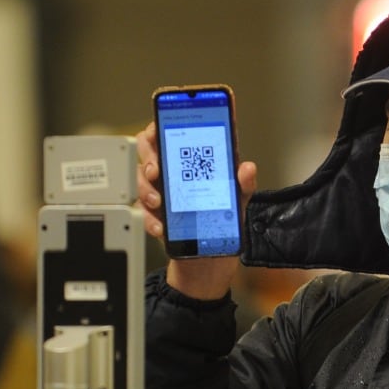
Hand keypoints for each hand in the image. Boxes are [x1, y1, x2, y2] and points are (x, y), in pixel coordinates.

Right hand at [136, 122, 257, 299]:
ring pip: (141, 181)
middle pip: (149, 153)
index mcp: (193, 165)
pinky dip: (151, 219)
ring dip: (147, 189)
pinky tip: (162, 226)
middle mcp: (174, 175)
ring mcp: (162, 195)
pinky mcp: (156, 216)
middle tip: (156, 169)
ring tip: (159, 200)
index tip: (160, 127)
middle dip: (149, 157)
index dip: (162, 125)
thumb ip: (242, 185)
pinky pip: (144, 213)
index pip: (173, 135)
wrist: (210, 263)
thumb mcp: (236, 202)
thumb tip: (247, 168)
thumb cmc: (221, 224)